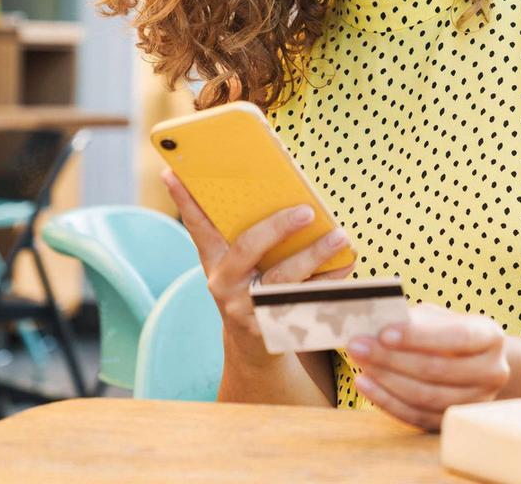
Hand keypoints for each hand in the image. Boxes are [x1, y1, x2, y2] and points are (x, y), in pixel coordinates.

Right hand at [161, 167, 354, 359]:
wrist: (254, 349)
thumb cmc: (250, 289)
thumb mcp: (238, 266)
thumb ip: (247, 235)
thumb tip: (280, 191)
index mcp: (214, 262)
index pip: (197, 226)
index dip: (183, 200)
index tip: (172, 171)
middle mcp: (224, 285)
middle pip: (248, 249)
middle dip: (277, 227)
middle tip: (306, 210)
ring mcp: (246, 310)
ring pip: (283, 279)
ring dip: (314, 254)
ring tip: (340, 236)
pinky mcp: (272, 329)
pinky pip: (305, 301)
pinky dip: (330, 281)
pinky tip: (347, 264)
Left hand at [347, 303, 509, 429]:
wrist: (472, 361)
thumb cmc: (445, 330)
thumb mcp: (436, 317)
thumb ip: (414, 320)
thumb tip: (376, 325)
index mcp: (489, 336)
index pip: (457, 337)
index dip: (419, 337)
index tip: (383, 333)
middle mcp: (492, 372)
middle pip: (437, 370)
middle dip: (391, 358)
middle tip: (357, 345)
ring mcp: (477, 402)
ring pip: (426, 397)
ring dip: (386, 381)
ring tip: (359, 363)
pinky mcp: (455, 422)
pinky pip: (418, 417)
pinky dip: (387, 401)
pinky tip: (365, 384)